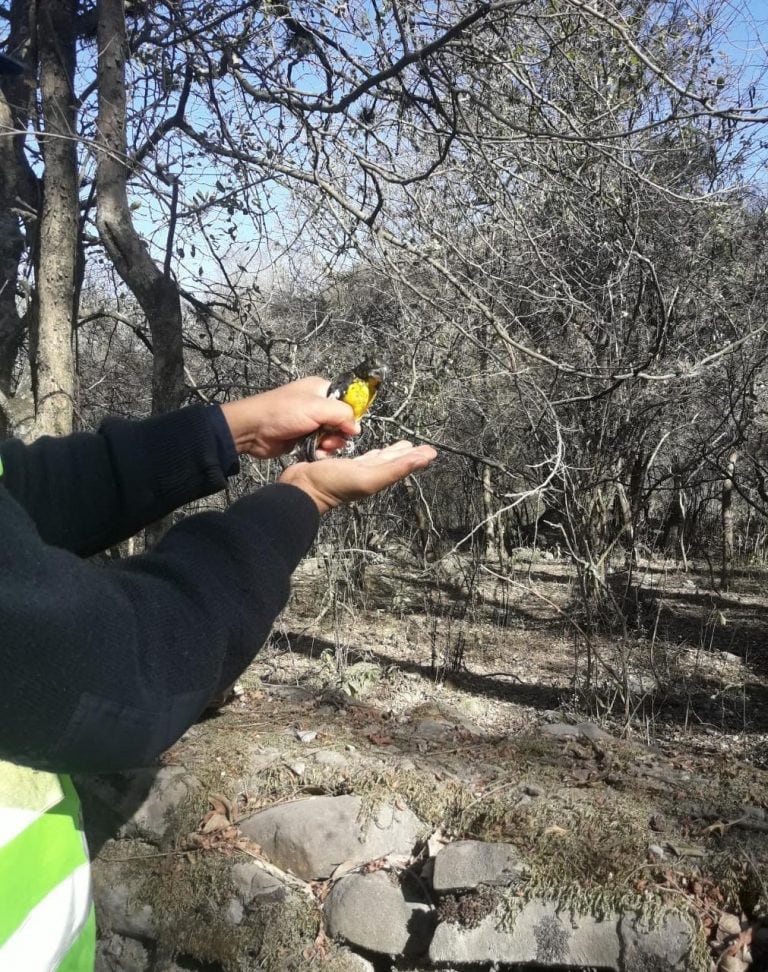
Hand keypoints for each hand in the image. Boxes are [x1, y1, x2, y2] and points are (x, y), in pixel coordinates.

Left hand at [220, 377, 358, 458]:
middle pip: (341, 421)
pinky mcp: (303, 437)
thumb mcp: (317, 408)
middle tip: (330, 439)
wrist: (253, 430)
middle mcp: (317, 405)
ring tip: (321, 446)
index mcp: (321, 389)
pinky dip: (320, 450)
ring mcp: (310, 422)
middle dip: (339, 433)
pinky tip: (315, 452)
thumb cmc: (281, 412)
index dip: (351, 414)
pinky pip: (321, 445)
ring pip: (332, 436)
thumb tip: (356, 427)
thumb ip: (342, 414)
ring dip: (330, 444)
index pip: (347, 400)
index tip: (349, 427)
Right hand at [278, 440, 437, 513]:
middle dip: (405, 453)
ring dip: (389, 452)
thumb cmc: (333, 486)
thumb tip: (423, 460)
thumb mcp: (368, 477)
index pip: (402, 464)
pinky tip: (369, 451)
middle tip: (417, 446)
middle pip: (391, 460)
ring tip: (400, 446)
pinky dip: (369, 453)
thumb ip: (395, 469)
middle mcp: (368, 473)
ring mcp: (354, 470)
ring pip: (377, 458)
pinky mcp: (340, 464)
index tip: (430, 451)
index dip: (415, 457)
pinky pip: (359, 456)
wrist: (302, 489)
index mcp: (377, 476)